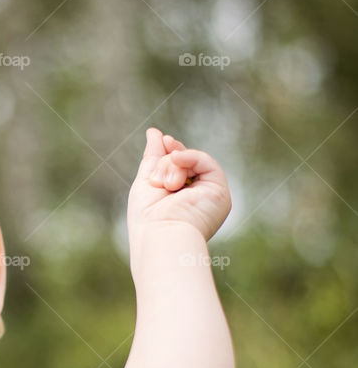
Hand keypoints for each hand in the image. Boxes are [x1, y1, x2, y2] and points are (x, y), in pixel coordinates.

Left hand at [128, 127, 230, 242]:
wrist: (161, 235)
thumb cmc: (148, 218)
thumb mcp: (147, 181)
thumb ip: (154, 157)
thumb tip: (155, 132)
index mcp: (181, 199)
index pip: (178, 166)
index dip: (170, 151)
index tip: (163, 139)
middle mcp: (198, 198)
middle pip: (183, 161)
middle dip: (166, 161)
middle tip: (157, 177)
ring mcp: (210, 195)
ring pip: (192, 160)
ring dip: (171, 165)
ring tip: (164, 185)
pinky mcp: (220, 192)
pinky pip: (205, 161)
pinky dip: (189, 157)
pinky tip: (177, 162)